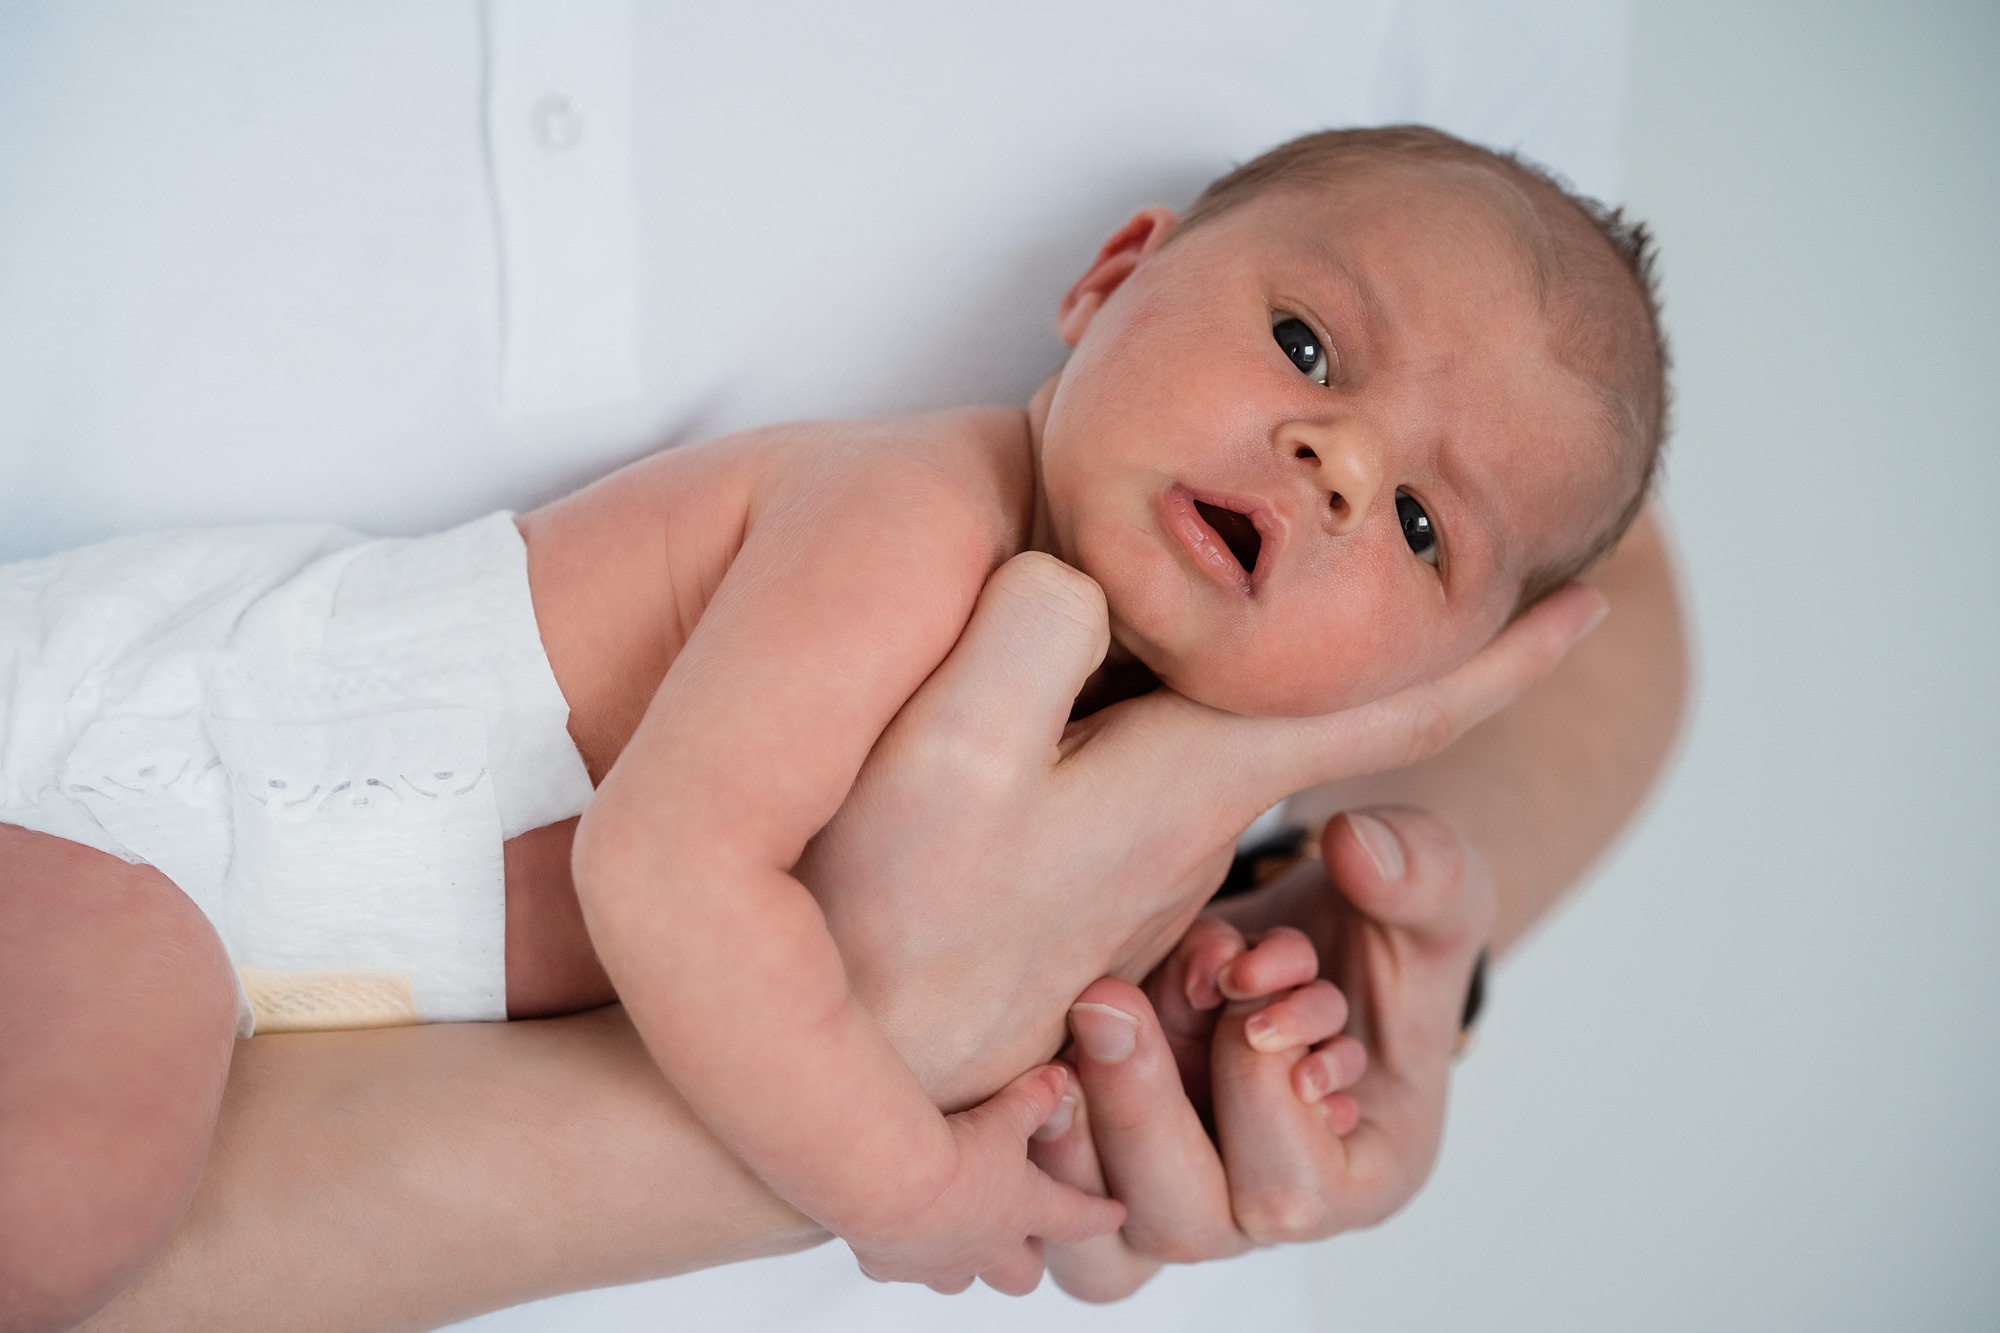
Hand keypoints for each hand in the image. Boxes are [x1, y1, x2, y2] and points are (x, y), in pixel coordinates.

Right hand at [800, 552, 1601, 1110]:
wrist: (820, 1069)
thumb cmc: (876, 927)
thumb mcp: (942, 763)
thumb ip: (1025, 638)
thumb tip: (1088, 570)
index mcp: (1183, 790)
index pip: (1377, 716)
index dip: (1489, 656)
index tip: (1590, 603)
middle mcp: (1180, 841)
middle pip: (1298, 723)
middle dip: (1353, 647)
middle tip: (1405, 556)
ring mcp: (1127, 881)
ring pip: (1209, 753)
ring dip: (1216, 690)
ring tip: (1206, 605)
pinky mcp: (1069, 902)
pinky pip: (1133, 795)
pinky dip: (1130, 740)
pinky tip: (1053, 715)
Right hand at [843, 1066, 1125, 1295]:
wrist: (889, 1182)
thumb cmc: (955, 1152)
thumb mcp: (1004, 1117)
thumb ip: (1034, 1098)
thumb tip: (1060, 1076)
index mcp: (1022, 1210)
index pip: (1075, 1219)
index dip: (1097, 1215)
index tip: (1116, 1215)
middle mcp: (983, 1248)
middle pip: (1019, 1275)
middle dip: (1025, 1260)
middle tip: (1026, 1241)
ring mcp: (937, 1261)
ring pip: (959, 1279)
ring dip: (962, 1261)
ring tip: (954, 1235)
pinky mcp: (888, 1263)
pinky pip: (898, 1267)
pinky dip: (900, 1253)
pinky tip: (891, 1229)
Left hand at [1028, 806, 1493, 1300]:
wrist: (1318, 925)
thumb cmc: (1386, 924)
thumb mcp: (1435, 884)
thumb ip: (1416, 871)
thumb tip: (1357, 849)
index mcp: (1362, 1172)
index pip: (1293, 1194)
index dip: (1258, 1100)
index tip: (1248, 1003)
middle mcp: (1259, 1202)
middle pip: (1178, 1225)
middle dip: (1140, 1107)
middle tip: (1112, 998)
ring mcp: (1175, 1187)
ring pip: (1091, 1243)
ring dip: (1066, 1127)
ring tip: (1078, 1013)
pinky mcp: (1105, 1154)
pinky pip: (1038, 1191)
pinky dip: (1033, 1107)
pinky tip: (1054, 1012)